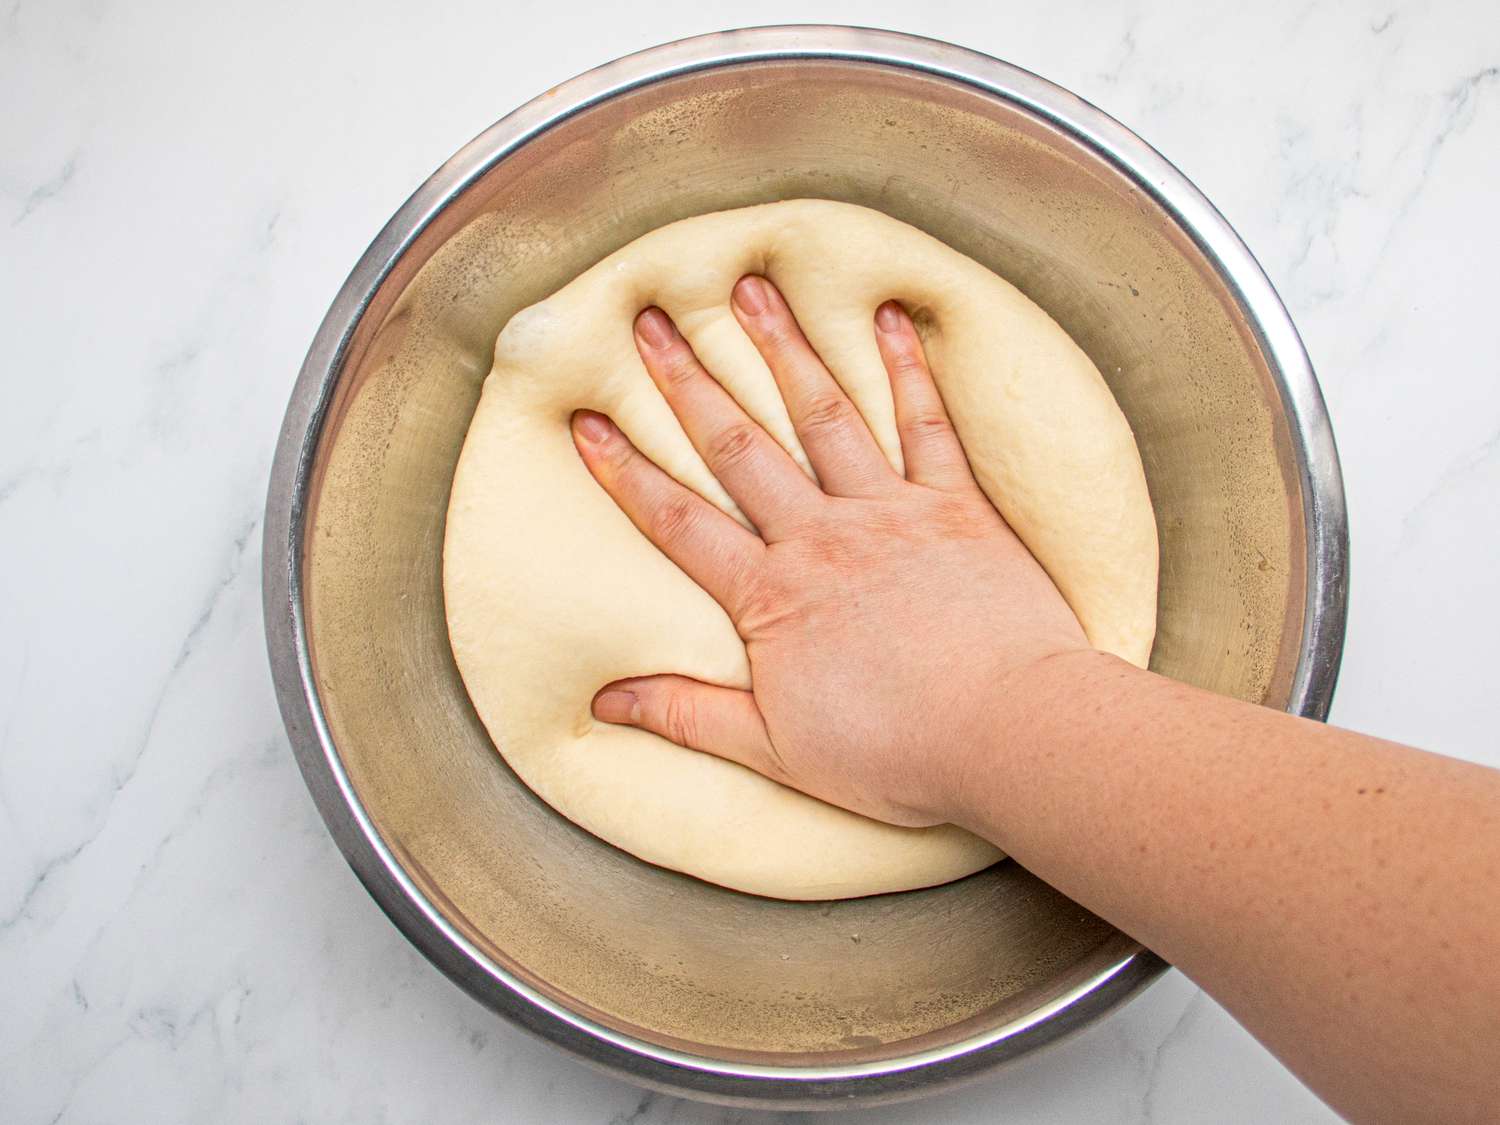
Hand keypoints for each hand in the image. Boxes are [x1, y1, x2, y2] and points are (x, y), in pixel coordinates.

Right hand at [571, 276, 1088, 828]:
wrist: (1008, 734)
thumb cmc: (895, 752)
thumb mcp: (773, 749)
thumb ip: (687, 714)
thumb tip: (604, 701)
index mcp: (769, 595)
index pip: (678, 521)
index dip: (625, 470)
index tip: (587, 420)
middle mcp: (820, 537)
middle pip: (740, 447)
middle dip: (688, 381)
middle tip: (649, 320)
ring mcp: (889, 512)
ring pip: (823, 415)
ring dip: (782, 349)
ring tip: (750, 287)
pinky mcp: (954, 506)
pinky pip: (927, 424)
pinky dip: (907, 369)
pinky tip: (888, 316)